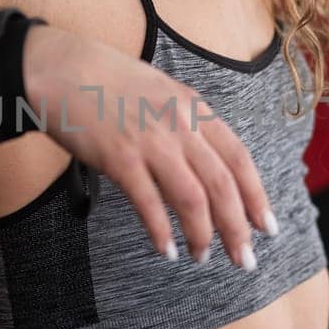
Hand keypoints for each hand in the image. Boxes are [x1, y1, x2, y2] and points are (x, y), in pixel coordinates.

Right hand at [22, 24, 276, 269]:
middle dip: (238, 228)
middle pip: (222, 185)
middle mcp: (180, 125)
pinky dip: (160, 231)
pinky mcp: (119, 157)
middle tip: (245, 259)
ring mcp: (151, 141)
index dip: (256, 196)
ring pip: (192, 198)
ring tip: (202, 257)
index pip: (239, 159)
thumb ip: (188, 127)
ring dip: (202, 234)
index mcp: (195, 109)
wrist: (62, 69)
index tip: (267, 226)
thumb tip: (208, 169)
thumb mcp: (164, 94)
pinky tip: (166, 250)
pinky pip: (148, 203)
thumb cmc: (111, 84)